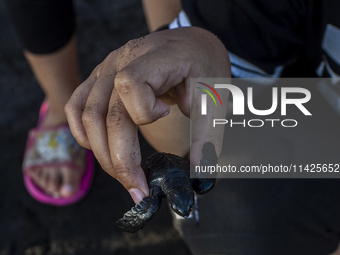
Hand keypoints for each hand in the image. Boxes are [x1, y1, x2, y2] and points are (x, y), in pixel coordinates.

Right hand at [65, 27, 229, 203]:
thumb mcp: (214, 96)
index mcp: (154, 56)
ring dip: (101, 153)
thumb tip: (201, 173)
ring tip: (124, 174)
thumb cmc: (202, 65)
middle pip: (105, 114)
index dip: (145, 111)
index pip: (130, 85)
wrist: (190, 44)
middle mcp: (121, 60)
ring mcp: (106, 68)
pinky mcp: (99, 78)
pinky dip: (83, 132)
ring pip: (86, 116)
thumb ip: (208, 134)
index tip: (166, 114)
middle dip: (120, 160)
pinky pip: (76, 107)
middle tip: (138, 189)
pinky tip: (99, 148)